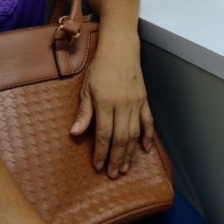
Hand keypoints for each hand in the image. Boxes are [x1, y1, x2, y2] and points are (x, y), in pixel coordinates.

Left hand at [69, 35, 153, 178]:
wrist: (120, 49)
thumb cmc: (100, 68)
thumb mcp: (86, 89)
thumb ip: (84, 113)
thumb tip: (75, 134)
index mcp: (105, 102)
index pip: (104, 134)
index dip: (102, 152)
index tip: (98, 166)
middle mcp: (123, 104)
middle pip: (121, 138)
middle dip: (117, 158)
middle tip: (114, 174)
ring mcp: (136, 102)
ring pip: (135, 133)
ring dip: (130, 152)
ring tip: (126, 167)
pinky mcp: (144, 99)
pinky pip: (148, 121)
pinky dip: (148, 136)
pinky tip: (145, 149)